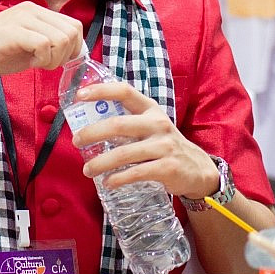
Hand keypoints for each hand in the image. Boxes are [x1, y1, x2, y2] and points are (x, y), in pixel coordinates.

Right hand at [0, 1, 83, 80]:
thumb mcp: (25, 45)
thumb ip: (47, 43)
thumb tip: (72, 52)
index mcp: (36, 11)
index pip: (74, 25)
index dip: (73, 48)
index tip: (57, 60)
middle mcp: (32, 10)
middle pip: (73, 31)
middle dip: (67, 54)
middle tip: (47, 64)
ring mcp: (23, 19)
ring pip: (62, 38)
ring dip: (55, 58)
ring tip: (37, 63)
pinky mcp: (14, 31)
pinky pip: (45, 45)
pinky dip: (43, 60)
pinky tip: (30, 63)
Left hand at [70, 81, 218, 197]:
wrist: (198, 169)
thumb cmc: (164, 145)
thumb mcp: (152, 126)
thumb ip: (128, 122)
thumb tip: (90, 125)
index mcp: (150, 109)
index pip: (124, 92)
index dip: (101, 91)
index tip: (80, 95)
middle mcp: (158, 124)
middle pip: (118, 125)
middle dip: (92, 133)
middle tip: (76, 141)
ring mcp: (164, 146)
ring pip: (124, 153)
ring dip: (101, 162)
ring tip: (87, 170)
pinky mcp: (167, 168)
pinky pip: (137, 173)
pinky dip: (118, 179)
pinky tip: (108, 182)